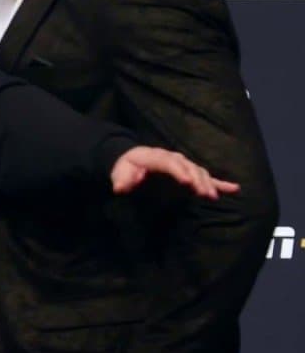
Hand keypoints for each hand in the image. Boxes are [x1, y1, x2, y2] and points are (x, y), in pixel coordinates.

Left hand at [110, 145, 239, 199]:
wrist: (132, 160)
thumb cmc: (126, 168)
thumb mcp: (120, 172)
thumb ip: (121, 179)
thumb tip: (120, 187)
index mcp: (153, 156)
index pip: (168, 162)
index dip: (179, 171)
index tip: (188, 182)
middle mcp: (171, 158)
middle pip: (187, 166)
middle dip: (197, 179)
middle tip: (205, 194)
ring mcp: (182, 164)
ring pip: (198, 171)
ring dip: (207, 183)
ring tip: (213, 196)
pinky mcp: (189, 173)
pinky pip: (206, 177)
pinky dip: (220, 183)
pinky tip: (234, 189)